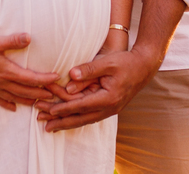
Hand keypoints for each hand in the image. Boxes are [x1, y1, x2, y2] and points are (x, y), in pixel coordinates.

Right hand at [0, 33, 60, 110]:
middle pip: (26, 91)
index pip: (31, 79)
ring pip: (15, 97)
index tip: (56, 78)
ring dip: (28, 100)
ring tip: (39, 103)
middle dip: (41, 93)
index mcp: (7, 71)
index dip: (45, 80)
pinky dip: (8, 104)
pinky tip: (13, 107)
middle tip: (54, 95)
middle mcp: (2, 82)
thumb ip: (12, 40)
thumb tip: (29, 37)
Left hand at [35, 49, 158, 130]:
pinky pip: (90, 117)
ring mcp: (110, 110)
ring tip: (50, 126)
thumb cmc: (126, 62)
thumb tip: (71, 76)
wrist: (144, 66)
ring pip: (85, 120)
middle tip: (43, 124)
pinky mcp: (110, 108)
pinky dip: (77, 119)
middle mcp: (109, 108)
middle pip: (81, 119)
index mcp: (108, 98)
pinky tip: (68, 120)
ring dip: (67, 123)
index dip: (64, 108)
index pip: (81, 106)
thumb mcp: (107, 62)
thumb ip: (89, 70)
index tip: (49, 110)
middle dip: (61, 122)